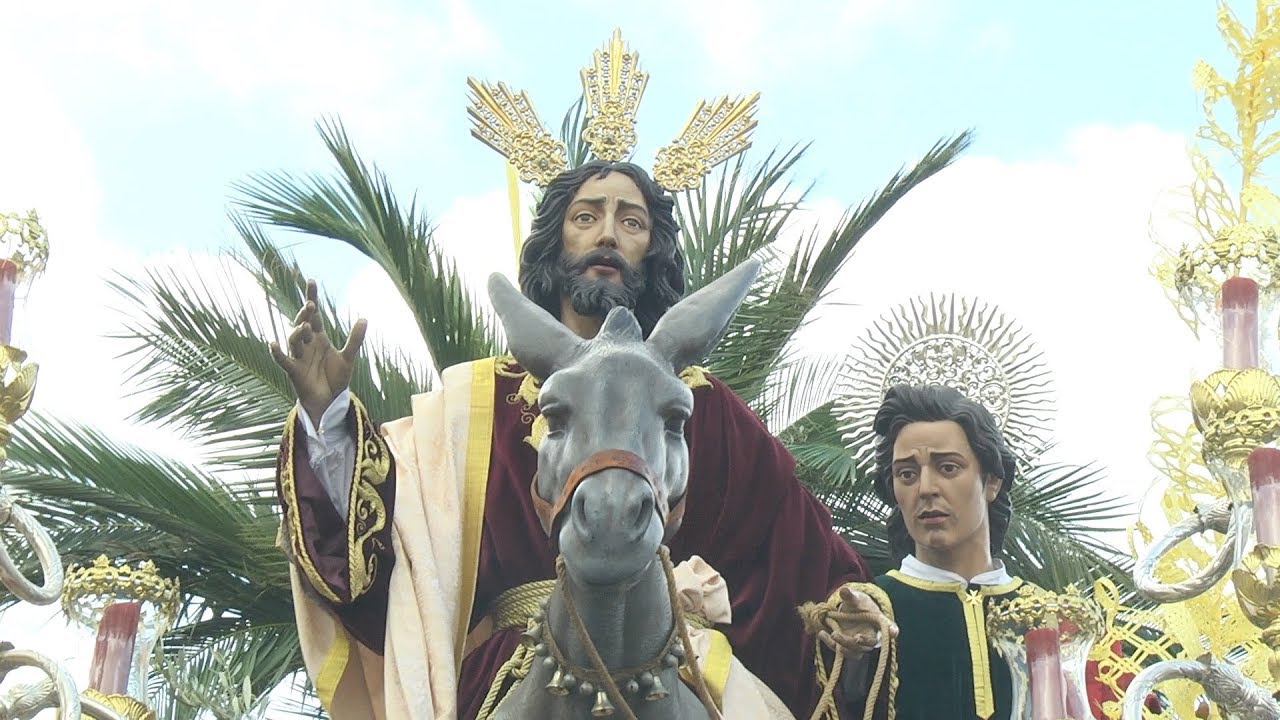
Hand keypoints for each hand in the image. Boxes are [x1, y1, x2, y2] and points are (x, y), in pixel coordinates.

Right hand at [269, 280, 367, 424]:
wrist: (329, 401)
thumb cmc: (335, 378)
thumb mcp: (348, 357)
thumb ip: (355, 339)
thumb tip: (364, 318)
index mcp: (319, 337)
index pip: (315, 314)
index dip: (311, 297)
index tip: (310, 280)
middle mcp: (307, 344)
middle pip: (302, 323)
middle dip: (305, 313)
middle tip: (311, 305)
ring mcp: (298, 356)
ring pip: (294, 340)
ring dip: (298, 332)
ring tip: (305, 325)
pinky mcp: (293, 371)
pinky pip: (283, 360)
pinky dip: (278, 352)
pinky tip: (274, 343)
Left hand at [818, 585, 898, 658]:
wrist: (848, 612)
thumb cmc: (858, 604)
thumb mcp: (855, 598)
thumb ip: (850, 596)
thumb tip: (844, 590)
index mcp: (879, 622)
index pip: (889, 627)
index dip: (892, 630)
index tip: (893, 632)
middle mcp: (872, 636)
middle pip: (870, 643)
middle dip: (863, 642)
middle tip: (856, 637)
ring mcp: (859, 645)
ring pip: (855, 651)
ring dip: (844, 645)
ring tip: (833, 634)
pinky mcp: (847, 648)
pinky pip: (841, 651)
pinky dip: (831, 644)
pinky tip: (822, 634)